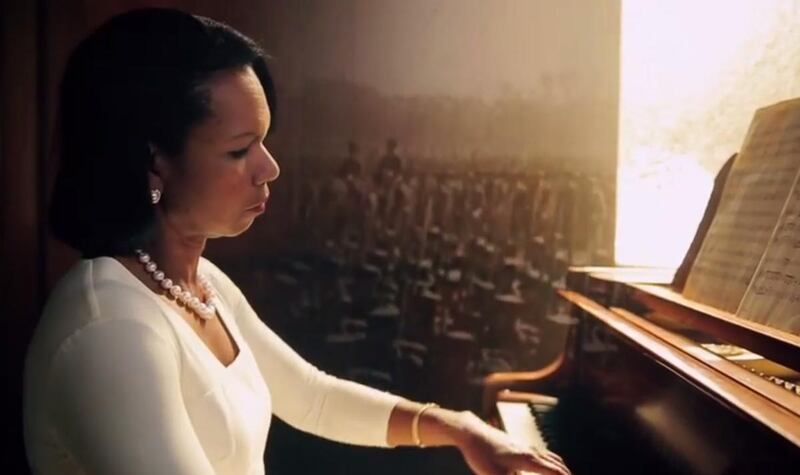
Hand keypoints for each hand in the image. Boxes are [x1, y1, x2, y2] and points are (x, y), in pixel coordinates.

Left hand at [454, 412, 569, 474]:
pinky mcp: (520, 445)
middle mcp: (530, 451)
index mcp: (527, 459)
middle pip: (557, 464)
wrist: (471, 432)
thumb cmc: (481, 454)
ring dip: (561, 468)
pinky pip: (544, 454)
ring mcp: (526, 446)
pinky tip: (549, 465)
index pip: (555, 472)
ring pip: (551, 457)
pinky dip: (552, 462)